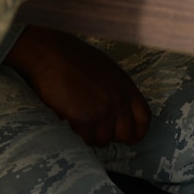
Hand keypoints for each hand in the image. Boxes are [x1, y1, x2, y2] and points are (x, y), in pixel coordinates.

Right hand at [4, 26, 150, 146]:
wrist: (50, 54)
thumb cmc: (73, 57)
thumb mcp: (106, 69)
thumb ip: (116, 89)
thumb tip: (116, 109)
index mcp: (125, 85)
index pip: (143, 117)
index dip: (137, 131)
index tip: (130, 137)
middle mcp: (118, 100)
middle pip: (126, 133)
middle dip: (113, 136)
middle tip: (98, 131)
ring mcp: (103, 111)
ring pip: (104, 139)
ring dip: (93, 136)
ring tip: (81, 123)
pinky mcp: (85, 120)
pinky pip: (86, 139)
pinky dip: (79, 135)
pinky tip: (71, 122)